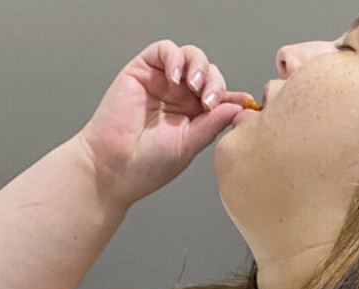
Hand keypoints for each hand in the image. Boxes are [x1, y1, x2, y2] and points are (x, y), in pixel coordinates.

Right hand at [79, 40, 255, 204]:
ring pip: (191, 56)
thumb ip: (212, 124)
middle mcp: (180, 97)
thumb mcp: (189, 145)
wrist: (113, 168)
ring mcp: (162, 82)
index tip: (245, 103)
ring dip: (199, 67)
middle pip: (209, 73)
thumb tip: (239, 108)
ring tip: (193, 87)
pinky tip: (175, 77)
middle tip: (208, 101)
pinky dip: (175, 58)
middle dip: (215, 83)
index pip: (220, 96)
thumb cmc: (146, 165)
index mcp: (194, 116)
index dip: (232, 96)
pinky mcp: (143, 70)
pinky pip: (165, 50)